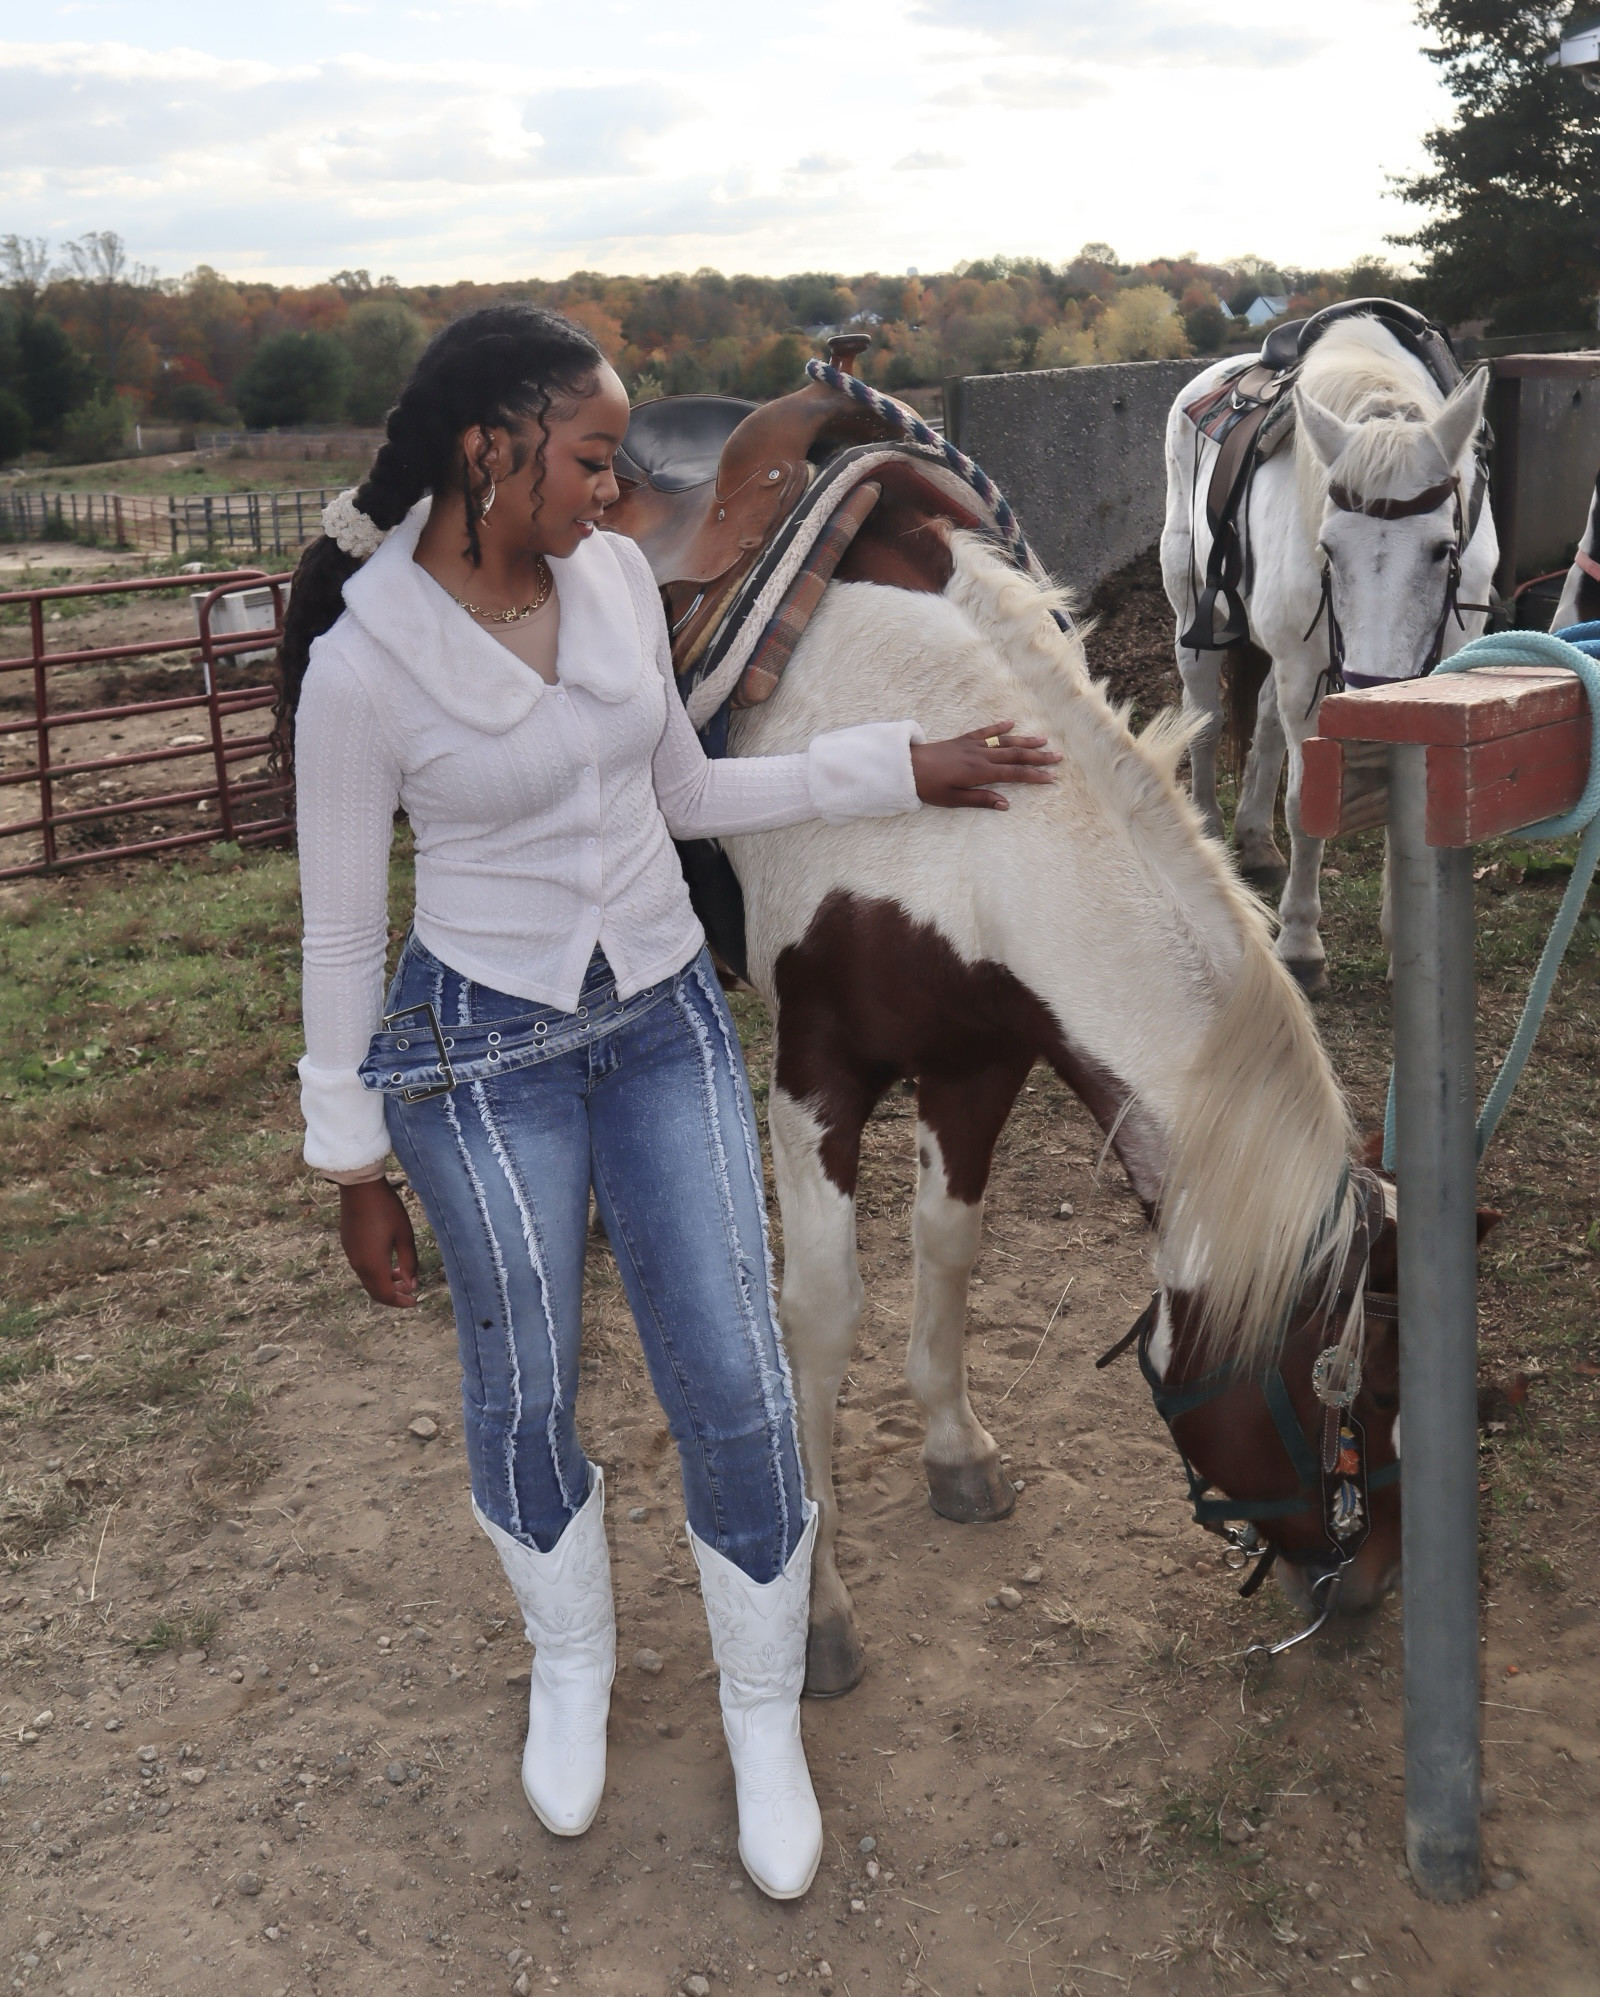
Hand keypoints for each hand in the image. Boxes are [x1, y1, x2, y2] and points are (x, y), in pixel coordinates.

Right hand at [339, 1178, 418, 1306]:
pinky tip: (389, 1260)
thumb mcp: (404, 1235)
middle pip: (375, 1291)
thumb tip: (412, 1285)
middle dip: (393, 1295)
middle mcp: (358, 1264)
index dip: (401, 1302)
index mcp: (373, 1265)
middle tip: (410, 1292)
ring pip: (368, 1279)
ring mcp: (351, 1254)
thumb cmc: (386, 1209)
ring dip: (385, 1282)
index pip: (386, 1295)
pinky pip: (362, 1267)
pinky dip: (377, 1272)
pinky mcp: (348, 1245)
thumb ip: (409, 1263)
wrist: (359, 1188)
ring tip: (403, 1274)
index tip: (415, 1301)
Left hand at [910, 721, 1059, 809]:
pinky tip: (1011, 723)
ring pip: (1004, 741)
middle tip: (1057, 757)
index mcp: (980, 772)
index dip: (1034, 776)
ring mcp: (972, 745)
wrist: (908, 766)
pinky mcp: (963, 740)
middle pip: (1015, 755)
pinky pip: (985, 731)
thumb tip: (1006, 804)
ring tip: (1043, 740)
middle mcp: (980, 756)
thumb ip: (981, 800)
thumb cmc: (929, 787)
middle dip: (1038, 756)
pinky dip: (999, 727)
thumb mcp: (954, 800)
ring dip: (1025, 741)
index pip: (1014, 773)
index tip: (1051, 777)